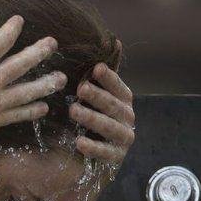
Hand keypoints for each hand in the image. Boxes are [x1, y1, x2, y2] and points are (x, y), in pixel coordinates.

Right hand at [0, 10, 67, 153]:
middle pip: (24, 63)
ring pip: (29, 91)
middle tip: (52, 43)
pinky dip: (33, 111)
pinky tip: (43, 107)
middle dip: (40, 51)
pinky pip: (20, 114)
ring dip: (46, 83)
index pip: (3, 40)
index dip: (13, 28)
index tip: (18, 21)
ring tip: (60, 78)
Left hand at [67, 47, 134, 166]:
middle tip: (81, 88)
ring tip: (73, 111)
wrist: (93, 160)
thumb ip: (103, 76)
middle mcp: (127, 119)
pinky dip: (93, 147)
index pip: (119, 87)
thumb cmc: (94, 122)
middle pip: (114, 106)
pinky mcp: (115, 159)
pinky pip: (105, 153)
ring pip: (110, 127)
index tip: (96, 68)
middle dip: (98, 96)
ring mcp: (123, 140)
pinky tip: (79, 142)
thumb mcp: (97, 98)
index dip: (109, 78)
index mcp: (123, 102)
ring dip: (92, 118)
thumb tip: (114, 40)